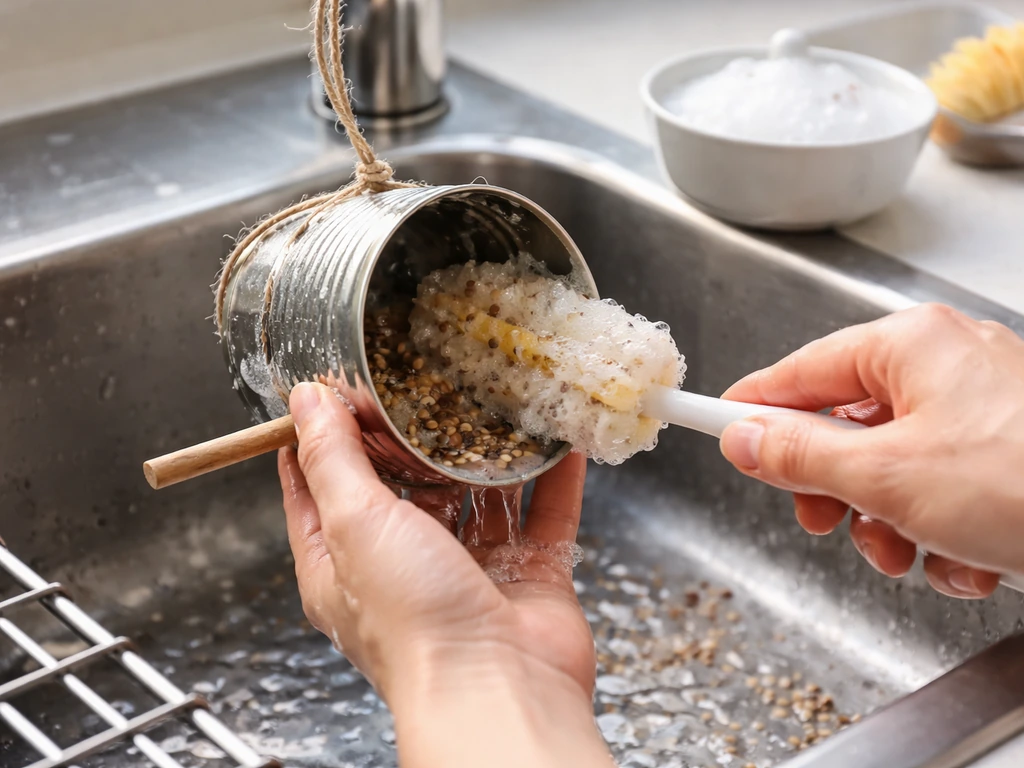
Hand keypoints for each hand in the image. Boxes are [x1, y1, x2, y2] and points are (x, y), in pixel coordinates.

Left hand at [277, 382, 612, 767]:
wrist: (500, 689)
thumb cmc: (414, 625)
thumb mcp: (354, 524)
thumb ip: (332, 459)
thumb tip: (305, 402)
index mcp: (346, 566)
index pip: (319, 492)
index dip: (319, 442)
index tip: (330, 394)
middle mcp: (406, 569)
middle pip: (406, 490)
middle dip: (414, 441)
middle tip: (423, 386)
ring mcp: (471, 573)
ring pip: (480, 499)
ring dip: (487, 457)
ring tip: (495, 404)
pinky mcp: (528, 578)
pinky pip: (545, 515)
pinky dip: (554, 479)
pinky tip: (560, 443)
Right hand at [719, 304, 1023, 599]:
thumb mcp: (885, 476)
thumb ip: (798, 455)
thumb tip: (743, 439)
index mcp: (910, 345)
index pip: (797, 370)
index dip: (751, 407)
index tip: (712, 422)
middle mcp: (946, 365)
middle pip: (845, 424)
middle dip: (836, 489)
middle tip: (826, 521)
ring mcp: (983, 408)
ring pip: (893, 466)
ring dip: (889, 523)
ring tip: (912, 554)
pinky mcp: (1011, 451)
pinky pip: (942, 487)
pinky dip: (941, 532)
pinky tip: (965, 561)